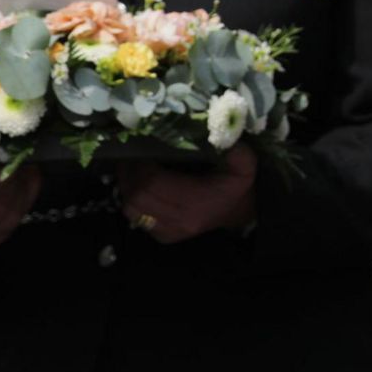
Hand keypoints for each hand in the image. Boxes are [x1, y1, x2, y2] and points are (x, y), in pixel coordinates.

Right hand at [0, 165, 40, 245]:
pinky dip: (28, 199)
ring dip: (27, 188)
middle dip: (18, 180)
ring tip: (29, 166)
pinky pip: (17, 221)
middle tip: (25, 157)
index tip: (14, 153)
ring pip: (13, 215)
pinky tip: (29, 180)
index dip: (4, 172)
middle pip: (2, 206)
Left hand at [118, 145, 256, 243]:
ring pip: (132, 208)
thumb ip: (236, 152)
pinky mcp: (163, 236)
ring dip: (127, 186)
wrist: (239, 209)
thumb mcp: (244, 165)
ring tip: (130, 166)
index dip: (141, 165)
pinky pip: (136, 217)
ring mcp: (169, 231)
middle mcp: (180, 221)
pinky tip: (137, 184)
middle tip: (131, 153)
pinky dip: (131, 199)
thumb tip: (223, 135)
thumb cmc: (236, 184)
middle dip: (129, 173)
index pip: (154, 183)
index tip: (142, 147)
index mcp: (196, 203)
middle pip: (137, 196)